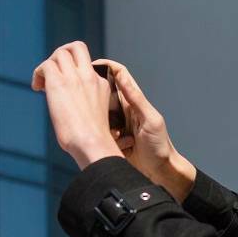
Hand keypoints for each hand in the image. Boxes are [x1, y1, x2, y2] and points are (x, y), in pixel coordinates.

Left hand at [31, 41, 124, 168]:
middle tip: (51, 71)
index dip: (71, 70)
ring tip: (42, 83)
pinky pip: (46, 65)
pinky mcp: (59, 83)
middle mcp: (89, 76)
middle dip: (61, 53)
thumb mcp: (95, 115)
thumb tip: (68, 109)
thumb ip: (86, 103)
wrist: (92, 142)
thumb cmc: (91, 139)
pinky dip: (38, 73)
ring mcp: (75, 77)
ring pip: (60, 53)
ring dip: (48, 65)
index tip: (64, 85)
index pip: (85, 65)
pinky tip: (36, 88)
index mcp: (101, 84)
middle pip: (77, 47)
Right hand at [92, 58, 196, 201]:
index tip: (90, 64)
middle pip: (103, 91)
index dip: (106, 66)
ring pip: (97, 111)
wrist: (159, 172)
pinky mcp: (110, 138)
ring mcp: (115, 124)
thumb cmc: (159, 146)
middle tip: (78, 87)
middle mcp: (123, 110)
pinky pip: (97, 130)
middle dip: (92, 89)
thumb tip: (121, 76)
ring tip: (90, 116)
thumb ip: (136, 98)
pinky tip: (97, 136)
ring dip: (93, 114)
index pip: (118, 76)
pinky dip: (96, 132)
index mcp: (133, 101)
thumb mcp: (150, 120)